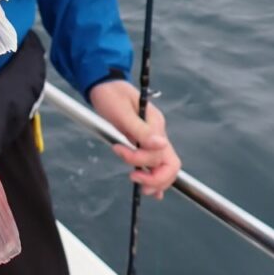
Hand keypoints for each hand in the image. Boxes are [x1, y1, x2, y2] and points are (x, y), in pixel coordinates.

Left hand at [89, 80, 180, 198]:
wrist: (103, 85)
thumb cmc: (110, 95)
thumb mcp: (121, 111)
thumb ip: (140, 129)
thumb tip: (161, 146)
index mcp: (155, 123)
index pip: (158, 152)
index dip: (139, 159)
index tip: (118, 150)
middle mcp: (158, 132)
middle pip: (170, 163)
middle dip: (155, 178)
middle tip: (134, 179)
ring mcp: (153, 138)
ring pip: (165, 166)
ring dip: (155, 180)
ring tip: (140, 187)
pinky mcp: (145, 142)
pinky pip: (157, 163)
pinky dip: (156, 178)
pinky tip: (153, 190)